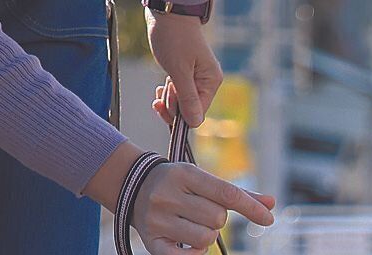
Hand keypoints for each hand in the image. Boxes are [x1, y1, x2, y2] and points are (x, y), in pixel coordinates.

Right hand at [130, 160, 276, 254]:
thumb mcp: (204, 181)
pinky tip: (190, 246)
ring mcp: (157, 219)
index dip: (251, 208)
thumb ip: (238, 193)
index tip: (268, 219)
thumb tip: (271, 203)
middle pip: (217, 219)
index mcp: (184, 174)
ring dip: (207, 237)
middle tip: (202, 212)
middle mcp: (168, 195)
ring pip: (205, 239)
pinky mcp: (151, 241)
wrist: (133, 187)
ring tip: (193, 226)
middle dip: (217, 219)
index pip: (227, 194)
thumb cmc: (179, 185)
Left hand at [147, 12, 220, 126]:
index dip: (180, 114)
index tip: (163, 106)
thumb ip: (187, 98)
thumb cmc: (174, 37)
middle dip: (173, 106)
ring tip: (160, 89)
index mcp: (211, 82)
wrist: (168, 14)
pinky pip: (179, 93)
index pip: (198, 112)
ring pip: (183, 102)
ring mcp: (197, 79)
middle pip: (191, 109)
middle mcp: (207, 82)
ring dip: (168, 100)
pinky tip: (161, 88)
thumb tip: (195, 123)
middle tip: (161, 93)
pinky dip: (168, 94)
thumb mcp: (179, 70)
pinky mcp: (186, 74)